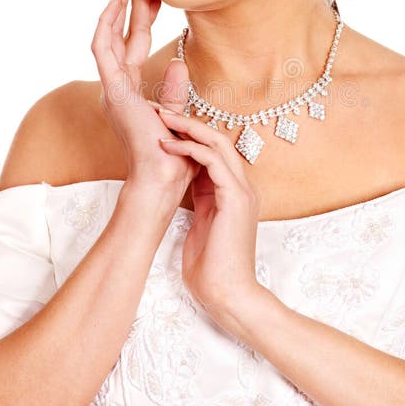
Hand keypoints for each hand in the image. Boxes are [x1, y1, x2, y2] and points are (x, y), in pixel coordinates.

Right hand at [91, 0, 198, 195]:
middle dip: (131, 4)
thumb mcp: (176, 114)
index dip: (144, 16)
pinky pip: (102, 50)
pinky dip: (106, 25)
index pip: (136, 44)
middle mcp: (117, 86)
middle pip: (123, 35)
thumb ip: (173, 89)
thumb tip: (178, 62)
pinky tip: (114, 4)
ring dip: (115, 7)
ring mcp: (112, 87)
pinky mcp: (112, 89)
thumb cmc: (173, 154)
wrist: (164, 176)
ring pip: (107, 36)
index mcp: (131, 90)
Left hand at [153, 106, 262, 325]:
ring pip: (217, 143)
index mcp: (234, 193)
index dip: (190, 135)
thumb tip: (182, 187)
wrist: (228, 295)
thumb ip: (199, 203)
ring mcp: (243, 191)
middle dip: (188, 122)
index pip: (215, 152)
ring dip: (188, 128)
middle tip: (161, 110)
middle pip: (218, 139)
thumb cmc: (211, 269)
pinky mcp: (235, 198)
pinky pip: (213, 161)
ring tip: (162, 119)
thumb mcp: (201, 227)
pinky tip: (168, 145)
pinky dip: (190, 149)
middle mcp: (242, 187)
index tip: (163, 126)